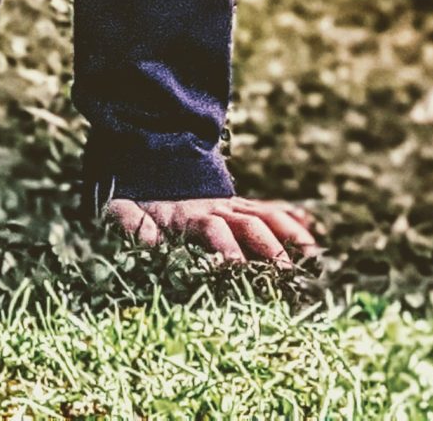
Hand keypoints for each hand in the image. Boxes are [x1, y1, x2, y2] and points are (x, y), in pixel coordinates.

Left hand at [104, 196, 320, 266]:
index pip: (214, 231)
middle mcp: (216, 209)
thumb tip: (152, 240)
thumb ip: (128, 220)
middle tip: (286, 276)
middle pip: (249, 225)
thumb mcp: (120, 205)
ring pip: (265, 217)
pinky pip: (268, 210)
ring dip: (288, 235)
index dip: (226, 250)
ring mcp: (230, 206)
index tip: (237, 271)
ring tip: (311, 258)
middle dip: (269, 249)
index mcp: (189, 215)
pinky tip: (311, 234)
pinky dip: (290, 219)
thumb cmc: (134, 195)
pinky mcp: (238, 206)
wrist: (145, 157)